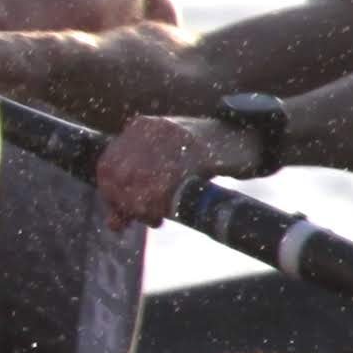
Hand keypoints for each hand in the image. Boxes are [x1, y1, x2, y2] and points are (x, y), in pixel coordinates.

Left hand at [95, 116, 224, 231]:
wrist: (245, 138)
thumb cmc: (202, 160)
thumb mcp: (165, 171)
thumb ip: (137, 192)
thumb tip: (114, 224)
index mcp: (141, 128)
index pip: (107, 165)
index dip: (111, 195)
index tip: (119, 215)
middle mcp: (153, 128)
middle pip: (120, 174)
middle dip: (126, 203)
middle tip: (144, 218)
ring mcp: (174, 136)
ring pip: (139, 179)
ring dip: (143, 207)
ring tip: (156, 218)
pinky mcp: (197, 148)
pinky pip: (168, 180)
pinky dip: (162, 204)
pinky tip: (165, 212)